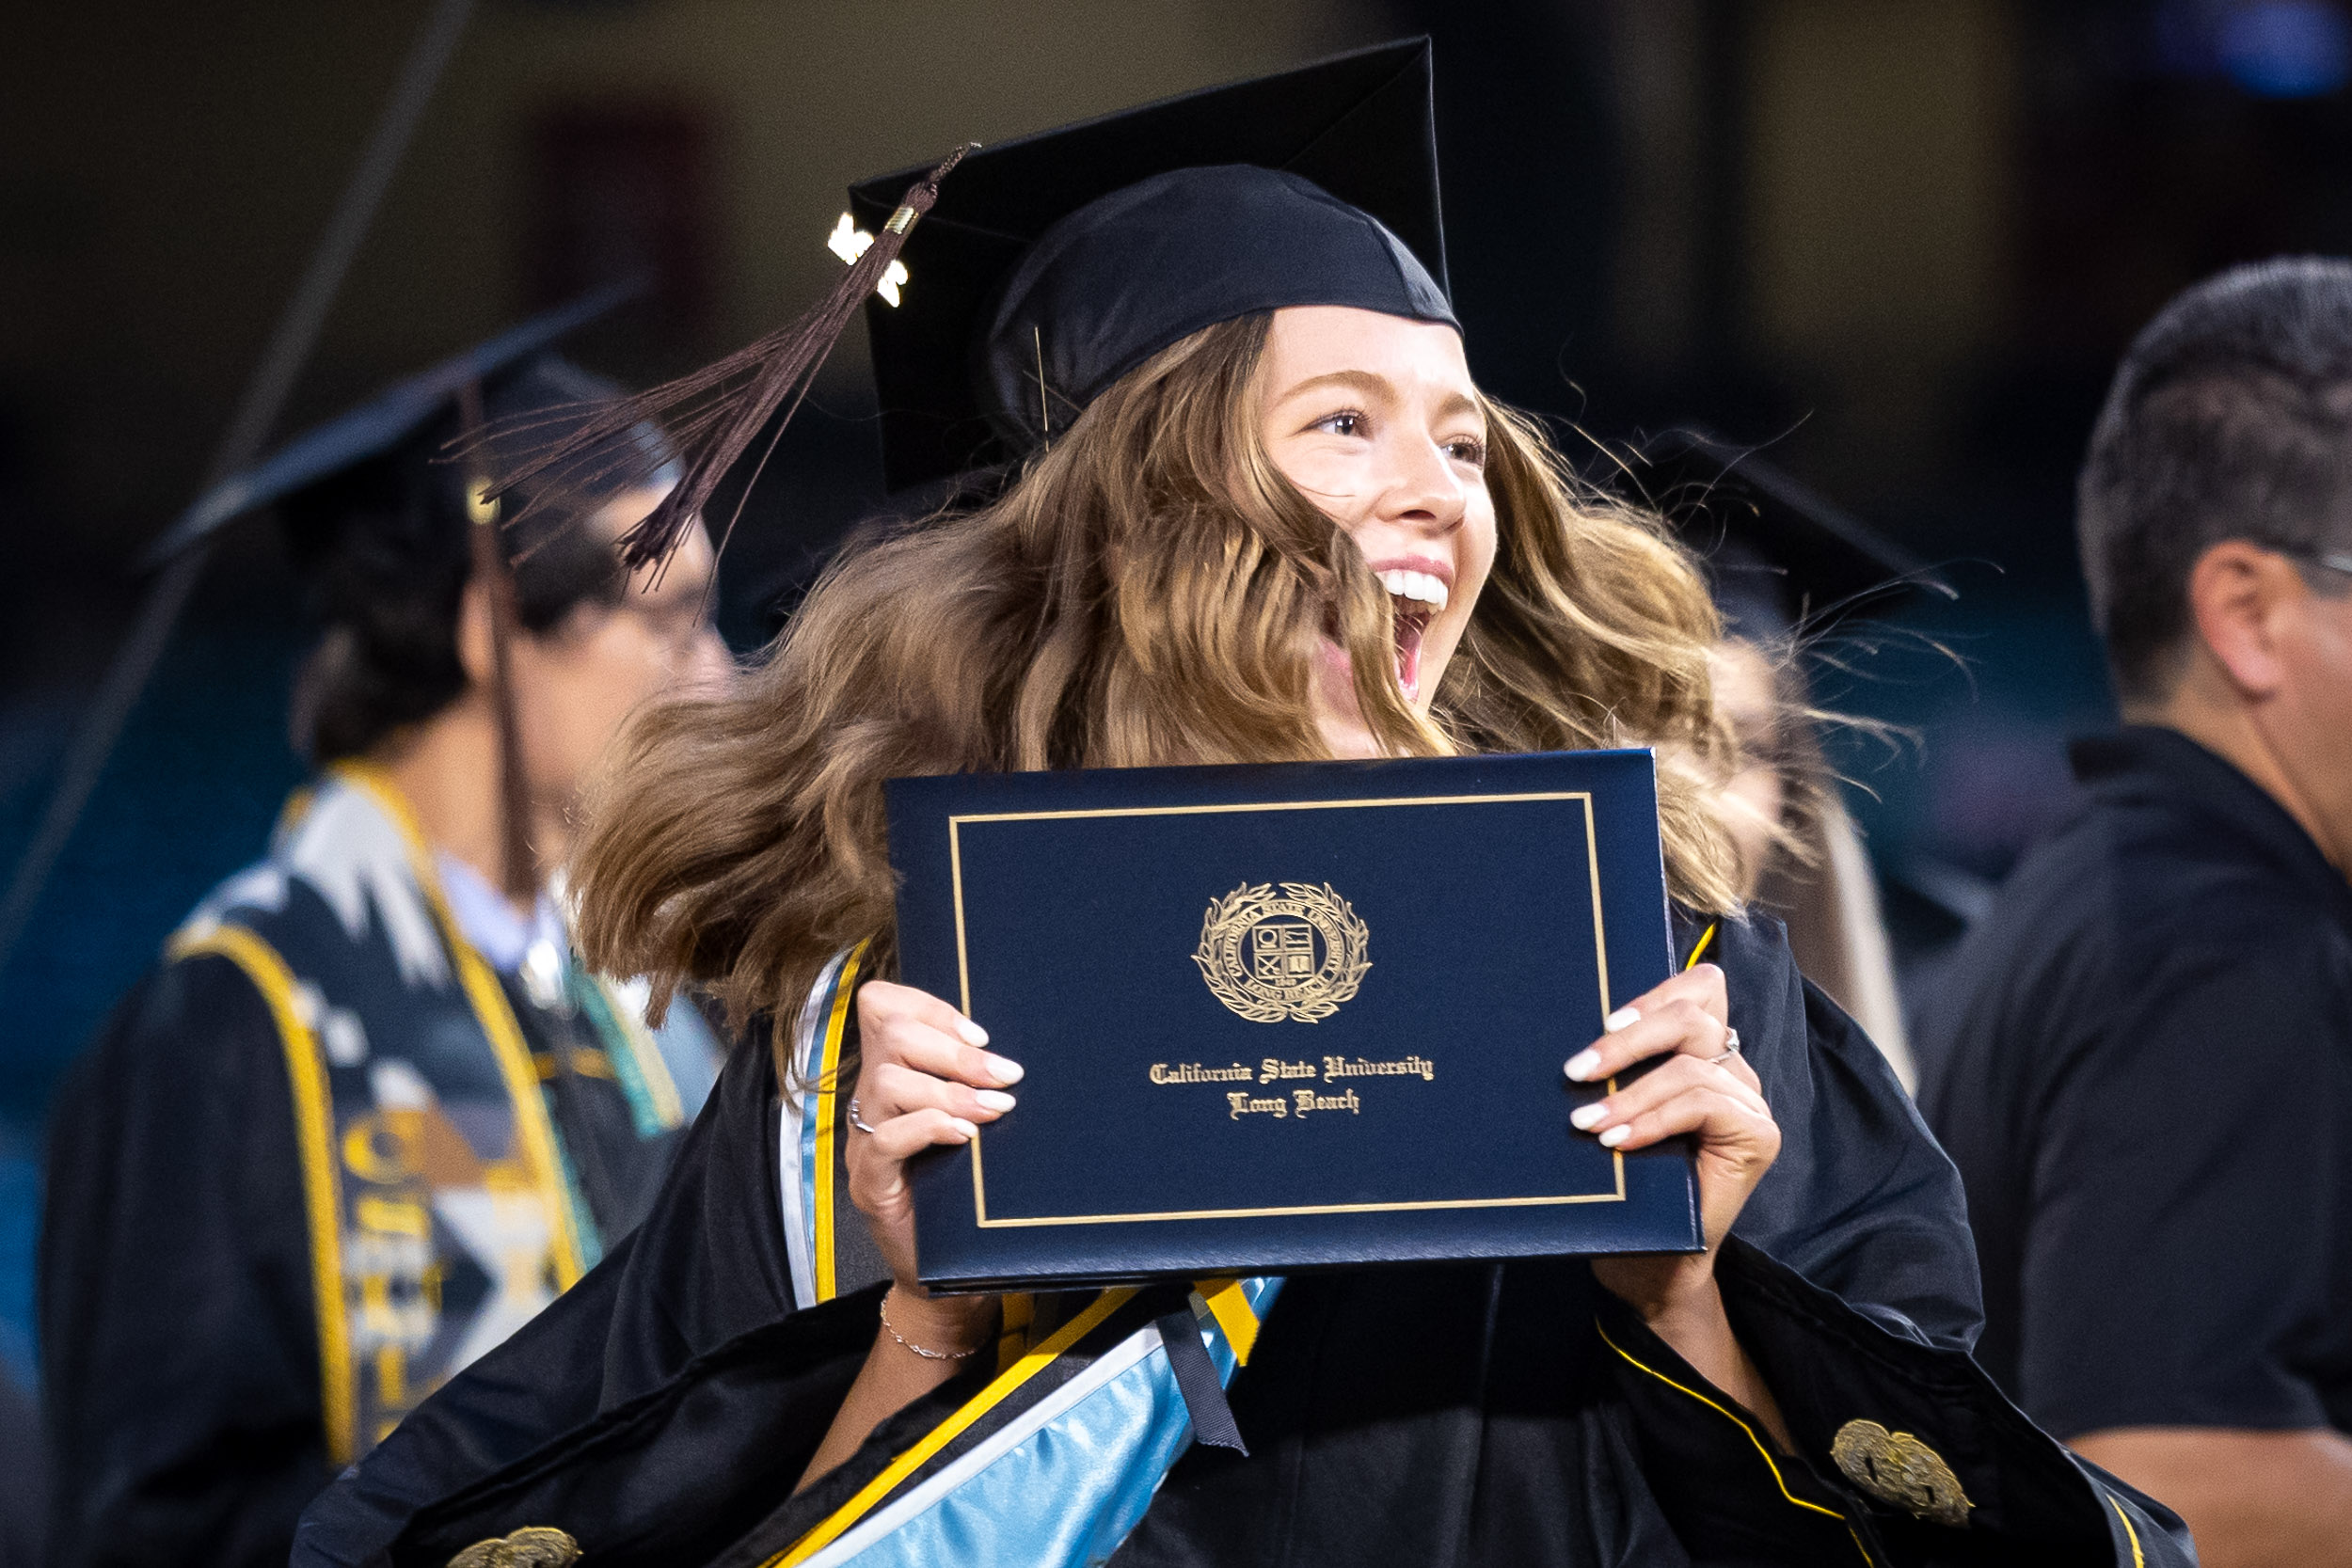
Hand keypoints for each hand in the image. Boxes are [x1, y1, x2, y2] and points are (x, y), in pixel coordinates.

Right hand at [843, 979, 1022, 1350]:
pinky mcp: (870, 1183)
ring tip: (997, 1108)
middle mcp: (873, 1102)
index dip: (927, 1004)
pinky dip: (929, 1127)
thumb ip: (983, 1084)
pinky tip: (966, 1136)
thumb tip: (1027, 1052)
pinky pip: (886, 1139)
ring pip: (887, 1081)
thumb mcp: (977, 1124)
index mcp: (895, 1075)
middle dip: (954, 1048)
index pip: (881, 1007)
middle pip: (890, 1036)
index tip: (981, 1031)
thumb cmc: (970, 1194)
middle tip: (1007, 1073)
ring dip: (951, 1089)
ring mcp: (866, 1141)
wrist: (947, 1273)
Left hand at [1565, 962, 1779, 1319]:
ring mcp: (1748, 1102)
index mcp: (1701, 1050)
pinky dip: (1654, 1120)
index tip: (1600, 1023)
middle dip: (1630, 1038)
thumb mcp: (1612, 1110)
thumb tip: (1563, 1028)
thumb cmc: (1623, 1182)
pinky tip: (1617, 1140)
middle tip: (1577, 1070)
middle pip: (1692, 1015)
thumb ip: (1612, 1068)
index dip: (1652, 994)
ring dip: (1630, 1092)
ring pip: (1693, 1064)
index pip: (1698, 989)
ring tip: (1587, 1122)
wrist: (1650, 1259)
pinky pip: (1706, 1104)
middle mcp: (1731, 1068)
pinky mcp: (1757, 1136)